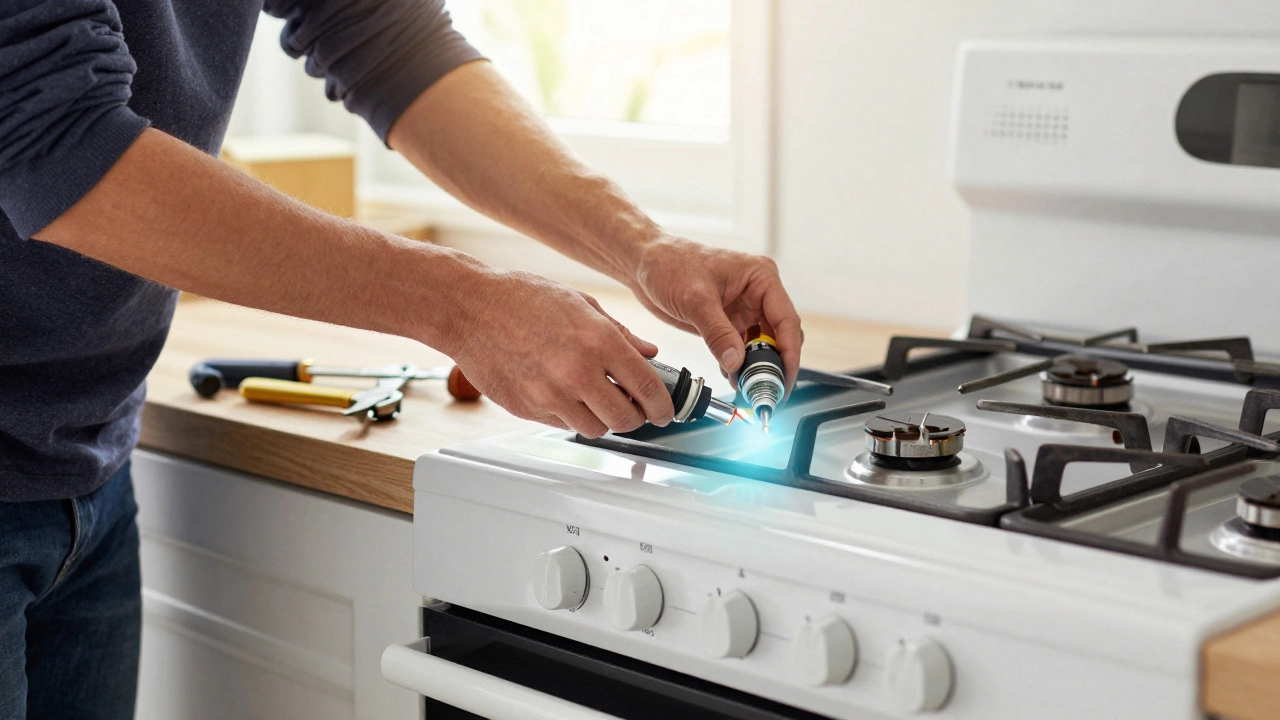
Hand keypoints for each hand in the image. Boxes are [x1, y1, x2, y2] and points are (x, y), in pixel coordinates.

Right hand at [445, 267, 673, 436]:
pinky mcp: (528, 408)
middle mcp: (578, 371)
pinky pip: (563, 425)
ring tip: (596, 400)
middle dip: (636, 418)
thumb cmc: (521, 298)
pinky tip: (565, 395)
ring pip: (595, 429)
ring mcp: (551, 394)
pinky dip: (571, 417)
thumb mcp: (580, 303)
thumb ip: (620, 333)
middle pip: (625, 419)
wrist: (469, 308)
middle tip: (633, 409)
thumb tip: (649, 352)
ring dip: (602, 420)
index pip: (648, 387)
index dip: (663, 405)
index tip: (665, 410)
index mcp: (599, 340)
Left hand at [630, 236, 802, 392]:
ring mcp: (744, 308)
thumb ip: (718, 333)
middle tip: (767, 391)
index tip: (784, 379)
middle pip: (780, 335)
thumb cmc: (670, 264)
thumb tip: (736, 363)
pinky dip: (739, 364)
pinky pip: (742, 347)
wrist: (645, 262)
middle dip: (775, 364)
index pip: (786, 320)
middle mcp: (758, 292)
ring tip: (747, 388)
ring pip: (762, 344)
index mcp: (761, 277)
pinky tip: (731, 377)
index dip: (789, 353)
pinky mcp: (728, 321)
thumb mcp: (695, 300)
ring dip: (756, 366)